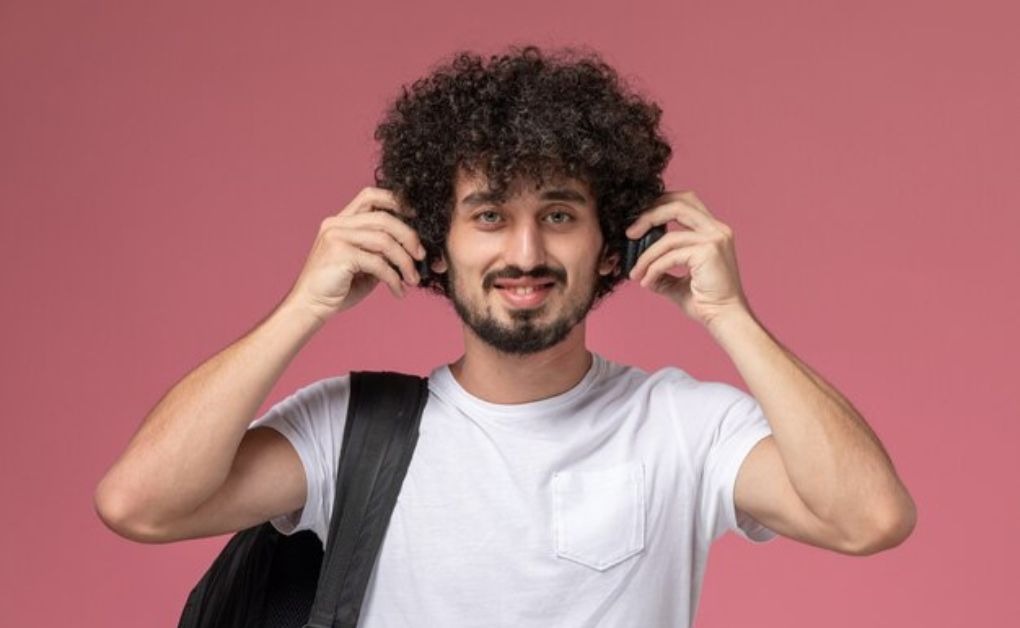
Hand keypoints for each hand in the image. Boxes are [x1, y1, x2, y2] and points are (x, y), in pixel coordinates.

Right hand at [284, 187, 425, 323]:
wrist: (310, 307)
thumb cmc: (338, 287)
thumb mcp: (364, 264)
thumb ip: (382, 251)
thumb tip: (415, 248)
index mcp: (341, 221)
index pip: (370, 196)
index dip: (396, 201)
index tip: (417, 217)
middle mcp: (336, 224)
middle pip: (384, 217)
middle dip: (409, 236)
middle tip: (422, 256)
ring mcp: (336, 237)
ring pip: (384, 240)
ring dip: (405, 261)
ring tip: (413, 279)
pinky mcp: (339, 254)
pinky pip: (378, 263)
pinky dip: (394, 278)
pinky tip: (398, 291)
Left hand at [625, 191, 750, 328]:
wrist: (725, 319)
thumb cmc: (706, 302)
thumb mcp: (677, 281)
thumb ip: (660, 269)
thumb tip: (638, 268)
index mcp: (713, 230)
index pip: (685, 202)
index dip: (659, 204)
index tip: (638, 223)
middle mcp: (717, 229)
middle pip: (678, 204)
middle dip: (649, 214)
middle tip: (629, 233)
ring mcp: (715, 238)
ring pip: (669, 236)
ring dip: (646, 254)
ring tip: (635, 272)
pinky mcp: (709, 252)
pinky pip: (670, 256)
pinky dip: (654, 268)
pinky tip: (646, 282)